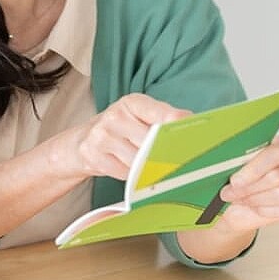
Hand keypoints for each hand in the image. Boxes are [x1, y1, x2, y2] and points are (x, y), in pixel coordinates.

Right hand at [63, 93, 189, 180]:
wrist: (82, 140)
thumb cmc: (121, 129)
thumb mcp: (141, 117)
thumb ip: (165, 120)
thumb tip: (193, 125)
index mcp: (133, 102)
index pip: (164, 114)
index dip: (180, 128)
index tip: (196, 141)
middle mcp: (116, 115)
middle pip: (153, 143)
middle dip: (165, 154)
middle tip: (176, 162)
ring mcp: (102, 135)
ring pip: (139, 161)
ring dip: (147, 168)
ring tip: (147, 165)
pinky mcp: (93, 155)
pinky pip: (124, 173)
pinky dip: (132, 176)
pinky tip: (129, 169)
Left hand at [217, 136, 278, 230]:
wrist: (242, 203)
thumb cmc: (240, 181)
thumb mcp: (235, 166)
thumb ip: (236, 161)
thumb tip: (226, 163)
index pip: (275, 154)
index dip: (253, 170)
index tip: (235, 181)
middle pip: (277, 176)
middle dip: (250, 188)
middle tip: (230, 193)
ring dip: (257, 199)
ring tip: (241, 199)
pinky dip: (269, 210)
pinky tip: (257, 207)